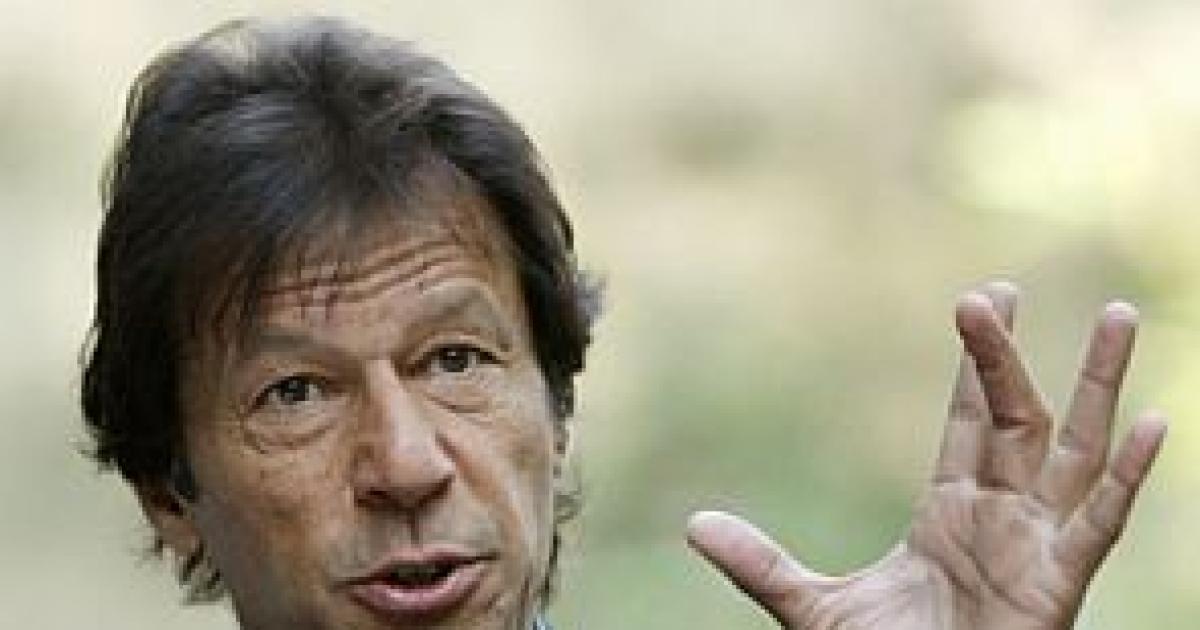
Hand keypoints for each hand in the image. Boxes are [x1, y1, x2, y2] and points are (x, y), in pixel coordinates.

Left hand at [687, 282, 1166, 629]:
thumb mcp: (813, 607)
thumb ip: (760, 563)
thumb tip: (693, 525)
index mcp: (952, 511)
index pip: (968, 418)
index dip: (976, 362)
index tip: (984, 302)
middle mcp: (1002, 515)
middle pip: (1014, 416)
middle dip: (1005, 356)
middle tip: (1001, 289)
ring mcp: (1036, 545)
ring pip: (1073, 449)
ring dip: (1097, 384)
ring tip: (1117, 315)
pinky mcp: (1059, 587)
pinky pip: (1101, 523)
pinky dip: (1128, 478)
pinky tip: (1154, 424)